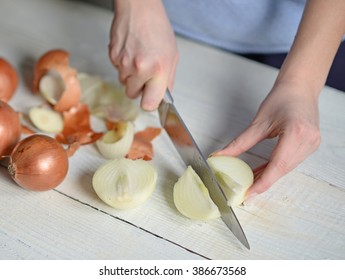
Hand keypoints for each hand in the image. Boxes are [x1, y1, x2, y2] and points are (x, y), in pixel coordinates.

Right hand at [109, 0, 177, 110]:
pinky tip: (131, 51)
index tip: (150, 99)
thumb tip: (162, 97)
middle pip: (132, 95)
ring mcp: (124, 63)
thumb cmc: (158, 29)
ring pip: (124, 82)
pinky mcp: (113, 56)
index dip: (149, 103)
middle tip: (145, 74)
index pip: (148, 104)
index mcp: (158, 70)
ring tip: (139, 57)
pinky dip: (123, 64)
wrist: (139, 8)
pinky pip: (117, 69)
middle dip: (138, 88)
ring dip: (130, 75)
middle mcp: (140, 69)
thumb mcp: (172, 56)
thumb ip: (168, 80)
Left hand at [212, 80, 320, 196]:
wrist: (300, 87)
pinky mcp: (309, 145)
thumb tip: (221, 156)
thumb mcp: (258, 122)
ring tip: (249, 182)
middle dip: (262, 182)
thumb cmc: (281, 98)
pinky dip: (274, 168)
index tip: (248, 194)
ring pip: (286, 168)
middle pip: (282, 170)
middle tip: (244, 191)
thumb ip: (240, 143)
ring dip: (268, 176)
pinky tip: (261, 172)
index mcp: (296, 133)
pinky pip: (289, 162)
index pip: (277, 166)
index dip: (262, 183)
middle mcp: (308, 141)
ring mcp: (311, 144)